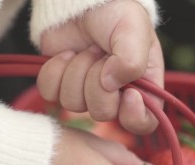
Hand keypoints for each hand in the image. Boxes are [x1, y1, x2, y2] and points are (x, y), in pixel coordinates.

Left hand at [36, 0, 163, 134]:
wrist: (81, 0)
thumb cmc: (115, 12)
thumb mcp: (134, 30)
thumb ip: (132, 60)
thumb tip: (111, 84)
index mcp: (143, 86)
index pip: (144, 122)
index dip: (134, 116)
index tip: (128, 93)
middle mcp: (115, 95)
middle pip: (103, 114)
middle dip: (96, 82)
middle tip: (99, 55)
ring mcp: (86, 93)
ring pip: (73, 105)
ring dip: (75, 71)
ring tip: (84, 50)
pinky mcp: (60, 86)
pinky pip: (50, 94)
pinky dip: (54, 71)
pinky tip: (65, 54)